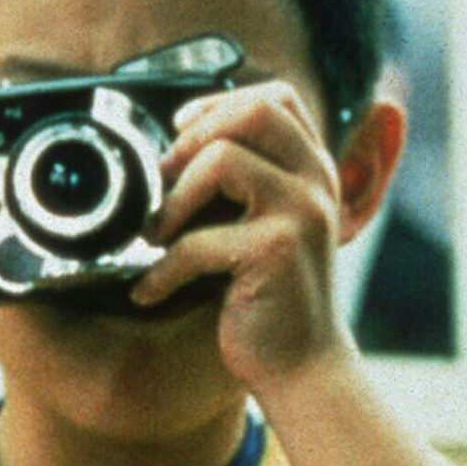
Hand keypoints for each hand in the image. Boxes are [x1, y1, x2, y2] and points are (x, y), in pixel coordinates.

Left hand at [129, 80, 350, 390]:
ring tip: (154, 238)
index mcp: (314, 169)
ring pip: (222, 160)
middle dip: (192, 140)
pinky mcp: (279, 252)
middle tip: (162, 184)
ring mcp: (302, 214)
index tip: (179, 136)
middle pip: (253, 113)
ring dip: (172, 201)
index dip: (219, 105)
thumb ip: (242, 186)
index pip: (276, 99)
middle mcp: (316, 182)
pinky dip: (162, 270)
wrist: (303, 366)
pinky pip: (199, 240)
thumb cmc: (271, 296)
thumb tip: (169, 155)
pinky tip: (150, 292)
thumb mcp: (265, 226)